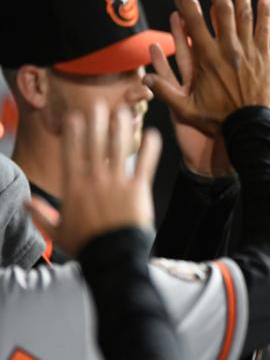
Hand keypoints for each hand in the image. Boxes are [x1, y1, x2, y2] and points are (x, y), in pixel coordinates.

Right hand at [27, 103, 160, 255]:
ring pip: (119, 148)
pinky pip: (145, 164)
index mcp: (74, 186)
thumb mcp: (58, 231)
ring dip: (122, 128)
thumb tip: (25, 202)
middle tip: (100, 103)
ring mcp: (117, 183)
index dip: (74, 132)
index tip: (75, 116)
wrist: (113, 257)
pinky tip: (154, 135)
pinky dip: (151, 149)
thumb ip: (41, 214)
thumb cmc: (86, 245)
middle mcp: (95, 180)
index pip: (72, 152)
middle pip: (95, 144)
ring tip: (125, 111)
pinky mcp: (138, 190)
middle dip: (97, 122)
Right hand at [144, 0, 269, 136]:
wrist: (251, 129)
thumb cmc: (218, 121)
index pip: (194, 24)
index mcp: (207, 59)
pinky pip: (265, 31)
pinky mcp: (264, 59)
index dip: (186, 5)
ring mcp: (248, 53)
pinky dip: (265, 14)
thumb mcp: (186, 110)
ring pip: (245, 17)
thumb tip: (143, 78)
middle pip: (222, 12)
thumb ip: (164, 93)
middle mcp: (228, 51)